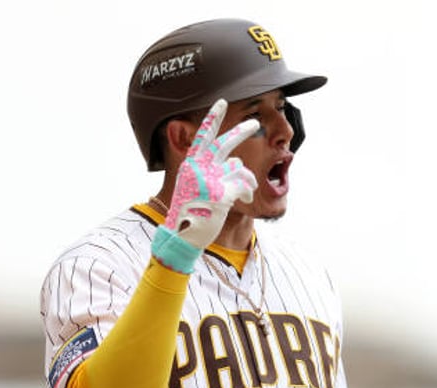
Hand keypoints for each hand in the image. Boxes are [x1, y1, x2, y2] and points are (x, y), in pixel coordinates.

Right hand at [152, 99, 259, 272]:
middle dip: (241, 131)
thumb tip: (237, 162)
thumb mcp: (199, 186)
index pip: (202, 136)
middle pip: (224, 143)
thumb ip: (215, 171)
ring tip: (240, 194)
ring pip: (240, 168)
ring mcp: (210, 179)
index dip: (212, 119)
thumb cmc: (192, 212)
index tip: (221, 102)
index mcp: (190, 164)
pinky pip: (245, 185)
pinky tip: (242, 202)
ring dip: (246, 181)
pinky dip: (247, 193)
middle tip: (254, 122)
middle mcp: (199, 167)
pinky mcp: (221, 192)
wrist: (182, 235)